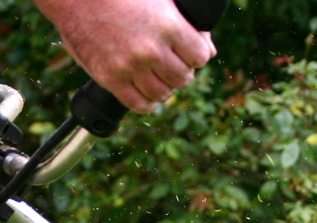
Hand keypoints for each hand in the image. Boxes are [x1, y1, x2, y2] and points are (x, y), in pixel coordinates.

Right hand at [33, 0, 216, 112]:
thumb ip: (185, 22)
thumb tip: (207, 48)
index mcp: (168, 25)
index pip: (201, 57)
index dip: (196, 54)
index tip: (187, 52)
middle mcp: (151, 50)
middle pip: (183, 78)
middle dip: (180, 71)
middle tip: (170, 63)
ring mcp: (130, 67)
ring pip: (163, 94)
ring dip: (163, 86)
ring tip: (156, 75)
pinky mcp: (110, 78)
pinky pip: (139, 105)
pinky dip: (146, 101)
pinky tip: (144, 89)